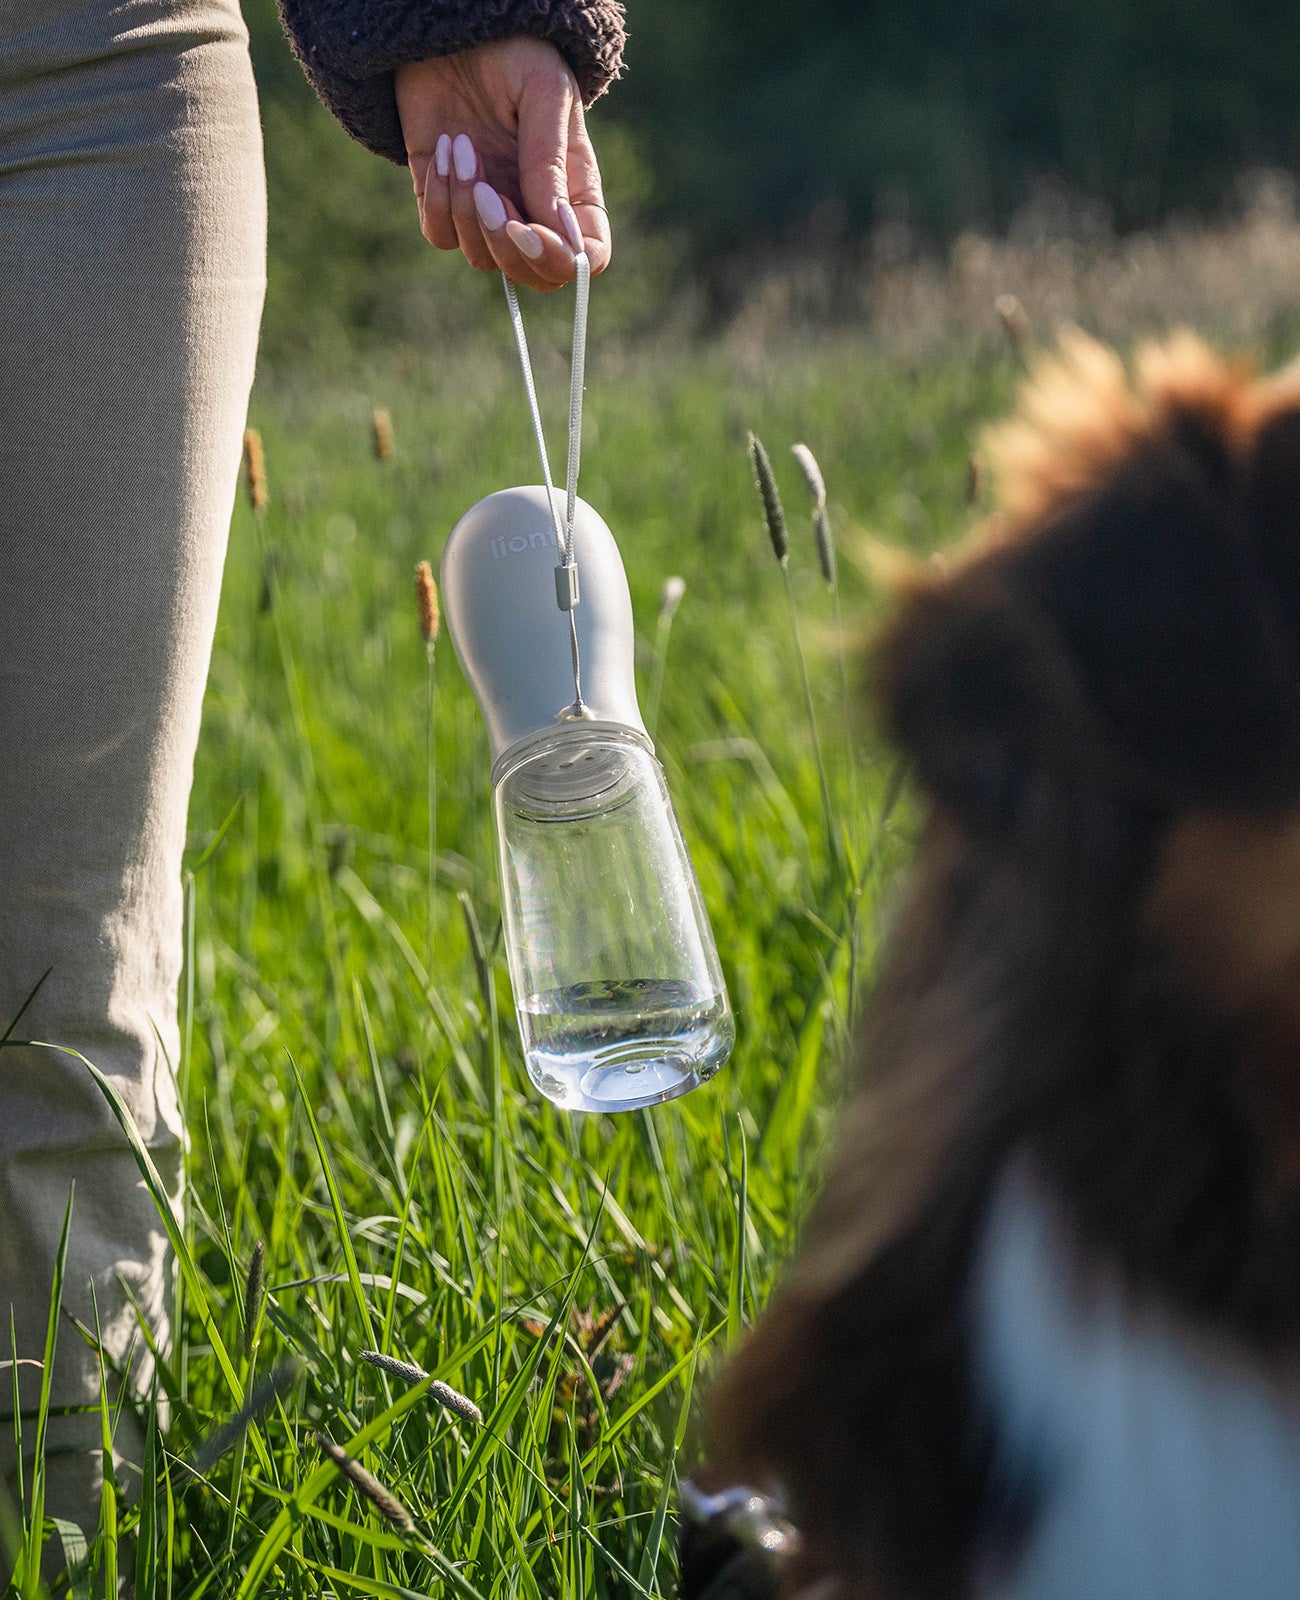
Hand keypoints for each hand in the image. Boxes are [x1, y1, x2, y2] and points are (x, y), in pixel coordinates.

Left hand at [396, 39, 609, 291]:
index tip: (530, 230)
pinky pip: (441, 236)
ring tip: (461, 146)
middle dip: (505, 245)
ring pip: (482, 258)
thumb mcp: (544, 94)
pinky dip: (439, 203)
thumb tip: (560, 235)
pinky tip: (442, 151)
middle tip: (485, 188)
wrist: (452, 25)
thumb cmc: (513, 51)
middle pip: (531, 275)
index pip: (583, 258)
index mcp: (573, 191)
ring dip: (466, 210)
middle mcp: (534, 209)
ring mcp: (489, 208)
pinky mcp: (444, 199)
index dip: (560, 261)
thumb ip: (550, 166)